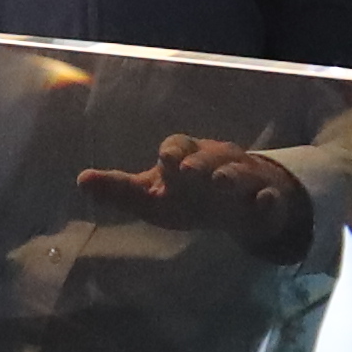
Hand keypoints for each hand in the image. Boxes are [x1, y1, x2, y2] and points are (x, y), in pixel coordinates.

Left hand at [70, 132, 316, 262]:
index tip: (165, 160)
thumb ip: (121, 190)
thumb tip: (81, 180)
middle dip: (200, 163)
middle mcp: (216, 162)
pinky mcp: (265, 201)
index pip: (178, 146)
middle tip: (189, 173)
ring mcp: (243, 180)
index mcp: (187, 156)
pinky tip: (265, 201)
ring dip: (230, 176)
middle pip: (209, 156)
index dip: (173, 152)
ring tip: (221, 184)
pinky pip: (270, 198)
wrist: (239, 206)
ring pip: (239, 173)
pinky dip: (268, 199)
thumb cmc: (187, 196)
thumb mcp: (153, 196)